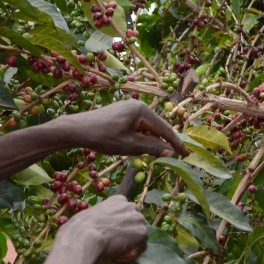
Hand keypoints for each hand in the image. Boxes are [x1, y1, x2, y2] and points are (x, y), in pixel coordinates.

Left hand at [58, 100, 188, 157]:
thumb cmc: (103, 137)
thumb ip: (152, 147)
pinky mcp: (121, 114)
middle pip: (156, 128)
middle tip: (173, 157)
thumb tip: (170, 152)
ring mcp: (128, 109)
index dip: (176, 143)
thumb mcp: (129, 145)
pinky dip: (139, 138)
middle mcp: (137, 106)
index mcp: (142, 111)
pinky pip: (136, 127)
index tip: (186, 154)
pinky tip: (134, 148)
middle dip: (162, 143)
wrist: (77, 129)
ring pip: (146, 129)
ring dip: (148, 142)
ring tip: (147, 154)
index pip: (165, 129)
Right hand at [61, 195, 148, 263]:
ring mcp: (139, 219)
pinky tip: (116, 256)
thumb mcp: (93, 217)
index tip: (109, 235)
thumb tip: (107, 231)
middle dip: (126, 236)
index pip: (125, 215)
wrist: (83, 238)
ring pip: (138, 238)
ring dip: (128, 247)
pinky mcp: (142, 234)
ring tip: (112, 251)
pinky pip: (139, 250)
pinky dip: (128, 256)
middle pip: (134, 226)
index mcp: (119, 200)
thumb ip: (105, 220)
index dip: (118, 228)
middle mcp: (131, 206)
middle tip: (112, 245)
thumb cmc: (80, 229)